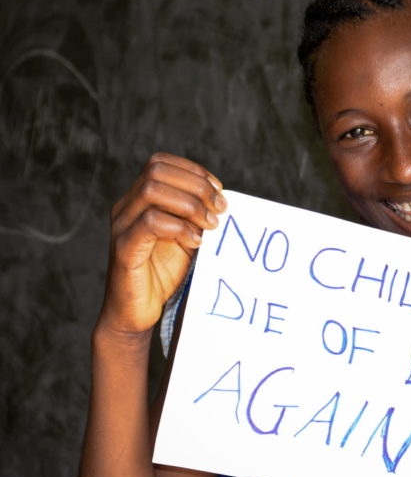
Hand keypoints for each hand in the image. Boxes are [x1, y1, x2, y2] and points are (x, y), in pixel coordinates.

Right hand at [98, 152, 225, 338]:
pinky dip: (179, 228)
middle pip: (157, 170)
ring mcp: (122, 226)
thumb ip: (197, 217)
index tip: (219, 193)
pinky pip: (150, 222)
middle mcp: (126, 207)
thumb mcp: (187, 237)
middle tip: (220, 211)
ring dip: (190, 205)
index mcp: (139, 200)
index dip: (194, 171)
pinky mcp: (124, 248)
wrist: (138, 314)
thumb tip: (223, 201)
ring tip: (210, 227)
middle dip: (197, 186)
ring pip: (152, 190)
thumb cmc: (164, 275)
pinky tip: (195, 243)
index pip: (161, 162)